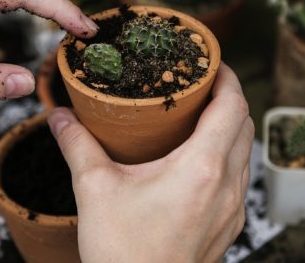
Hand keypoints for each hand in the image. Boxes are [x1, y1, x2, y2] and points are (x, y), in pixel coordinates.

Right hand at [48, 64, 252, 262]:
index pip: (233, 105)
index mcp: (201, 168)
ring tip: (197, 117)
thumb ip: (77, 145)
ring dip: (228, 128)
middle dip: (227, 97)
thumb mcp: (94, 189)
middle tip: (199, 84)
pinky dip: (226, 157)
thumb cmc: (123, 253)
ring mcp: (232, 210)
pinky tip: (195, 161)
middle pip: (244, 125)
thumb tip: (59, 116)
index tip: (210, 61)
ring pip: (244, 153)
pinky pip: (238, 179)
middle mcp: (227, 187)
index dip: (226, 76)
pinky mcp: (228, 228)